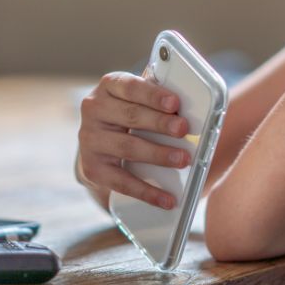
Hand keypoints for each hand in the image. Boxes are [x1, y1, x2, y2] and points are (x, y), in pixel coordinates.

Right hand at [76, 71, 191, 209]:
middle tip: (184, 130)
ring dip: (157, 155)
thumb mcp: (139, 99)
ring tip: (182, 160)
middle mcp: (94, 109)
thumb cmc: (130, 114)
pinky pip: (121, 181)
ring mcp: (90, 139)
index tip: (175, 103)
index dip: (153, 95)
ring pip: (127, 147)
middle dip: (160, 123)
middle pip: (131, 116)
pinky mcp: (92, 167)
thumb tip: (195, 106)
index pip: (131, 87)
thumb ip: (158, 98)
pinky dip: (147, 191)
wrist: (100, 143)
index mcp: (110, 86)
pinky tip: (167, 198)